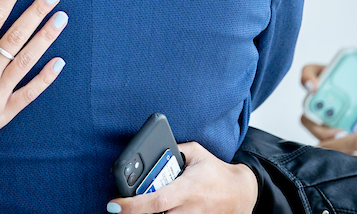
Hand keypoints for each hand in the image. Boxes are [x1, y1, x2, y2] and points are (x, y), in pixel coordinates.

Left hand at [107, 142, 256, 213]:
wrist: (242, 193)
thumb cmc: (216, 170)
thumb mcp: (195, 152)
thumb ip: (174, 149)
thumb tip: (152, 148)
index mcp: (187, 189)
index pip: (156, 201)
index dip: (133, 206)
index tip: (114, 205)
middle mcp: (190, 209)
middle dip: (137, 211)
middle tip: (122, 205)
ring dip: (150, 212)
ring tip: (140, 204)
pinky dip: (164, 213)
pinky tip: (157, 208)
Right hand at [299, 49, 356, 140]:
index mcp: (333, 72)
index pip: (310, 72)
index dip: (307, 79)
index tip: (314, 87)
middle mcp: (328, 93)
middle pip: (309, 108)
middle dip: (316, 122)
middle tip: (335, 131)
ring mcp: (334, 112)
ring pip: (318, 127)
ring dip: (326, 138)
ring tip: (347, 144)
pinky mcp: (344, 128)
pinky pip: (335, 139)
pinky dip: (341, 146)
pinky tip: (356, 152)